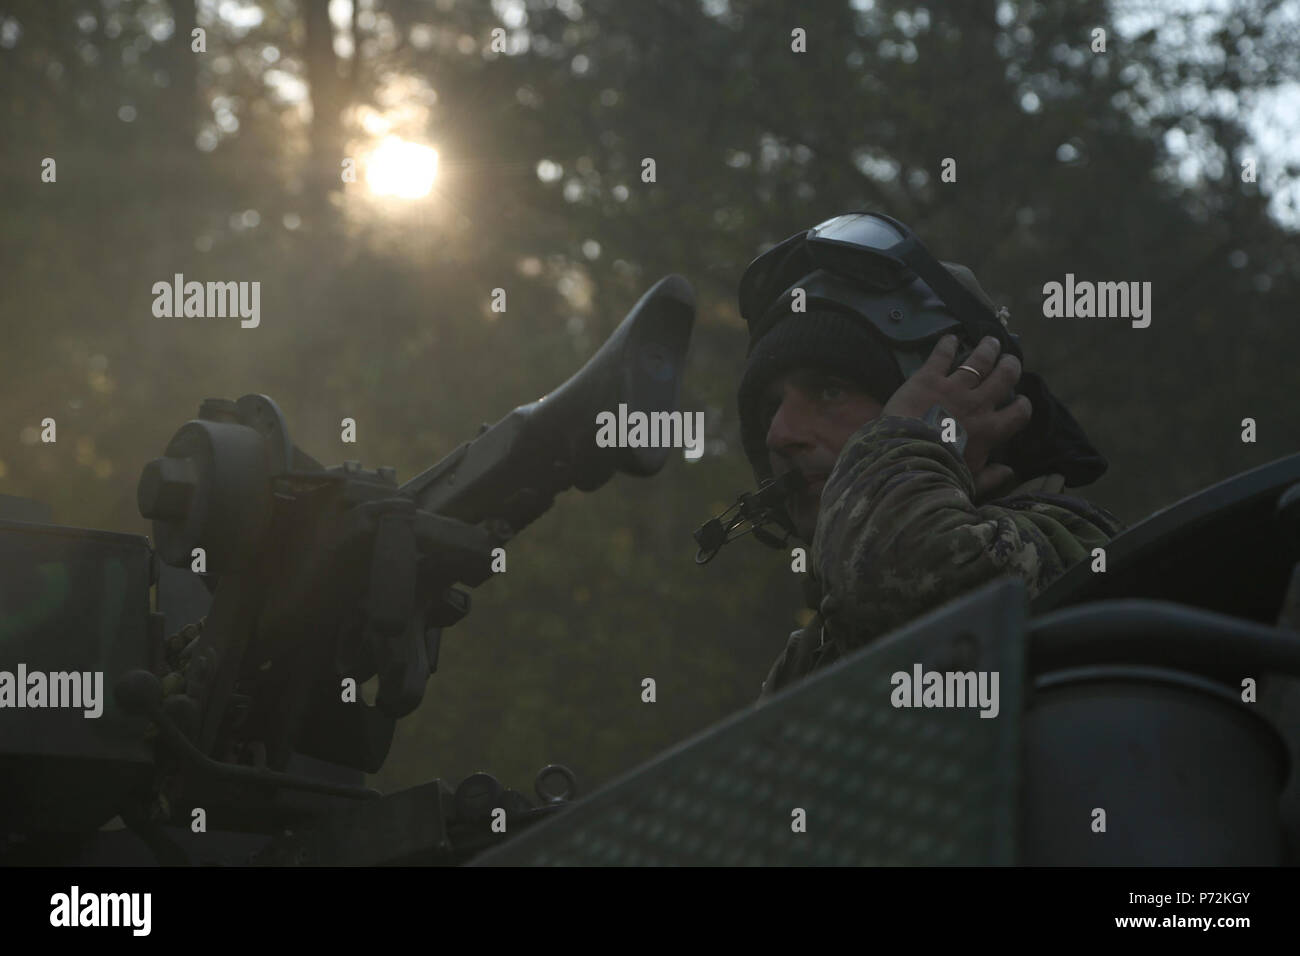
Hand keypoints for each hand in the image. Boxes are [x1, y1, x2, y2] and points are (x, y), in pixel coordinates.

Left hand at [881, 334, 1032, 495]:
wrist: (904, 456)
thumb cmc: (938, 472)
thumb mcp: (969, 482)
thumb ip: (991, 477)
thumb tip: (1010, 472)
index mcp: (990, 431)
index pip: (1018, 414)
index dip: (1023, 405)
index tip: (1021, 401)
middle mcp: (977, 404)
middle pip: (1003, 378)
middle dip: (1010, 366)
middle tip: (1010, 361)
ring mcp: (953, 388)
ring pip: (978, 361)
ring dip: (987, 349)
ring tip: (992, 341)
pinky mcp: (928, 378)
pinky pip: (942, 355)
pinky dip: (947, 344)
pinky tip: (951, 337)